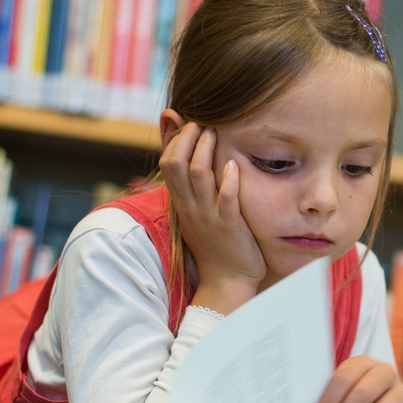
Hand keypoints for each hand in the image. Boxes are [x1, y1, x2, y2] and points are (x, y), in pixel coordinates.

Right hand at [159, 119, 265, 313]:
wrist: (227, 281)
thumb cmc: (217, 244)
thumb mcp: (199, 212)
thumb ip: (196, 187)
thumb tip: (191, 163)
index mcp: (182, 202)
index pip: (168, 162)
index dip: (176, 138)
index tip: (191, 122)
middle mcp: (190, 207)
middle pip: (175, 163)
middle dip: (187, 137)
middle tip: (203, 121)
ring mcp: (207, 216)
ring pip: (197, 175)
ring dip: (205, 149)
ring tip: (215, 132)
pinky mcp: (228, 226)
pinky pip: (224, 199)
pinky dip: (228, 180)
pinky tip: (234, 165)